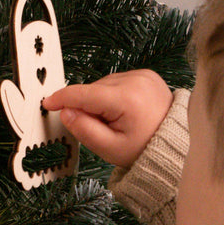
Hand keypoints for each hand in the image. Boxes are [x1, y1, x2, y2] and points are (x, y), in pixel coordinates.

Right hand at [43, 69, 173, 166]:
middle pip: (93, 89)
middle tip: (98, 127)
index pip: (84, 94)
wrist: (174, 146)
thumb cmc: (144, 149)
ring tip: (114, 121)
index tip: (48, 103)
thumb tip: (66, 112)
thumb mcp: (109, 148)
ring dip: (99, 100)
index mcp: (127, 99)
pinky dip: (112, 94)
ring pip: (104, 84)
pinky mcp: (147, 75)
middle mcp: (136, 81)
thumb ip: (84, 130)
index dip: (62, 98)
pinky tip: (122, 110)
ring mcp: (143, 75)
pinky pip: (117, 81)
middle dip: (87, 106)